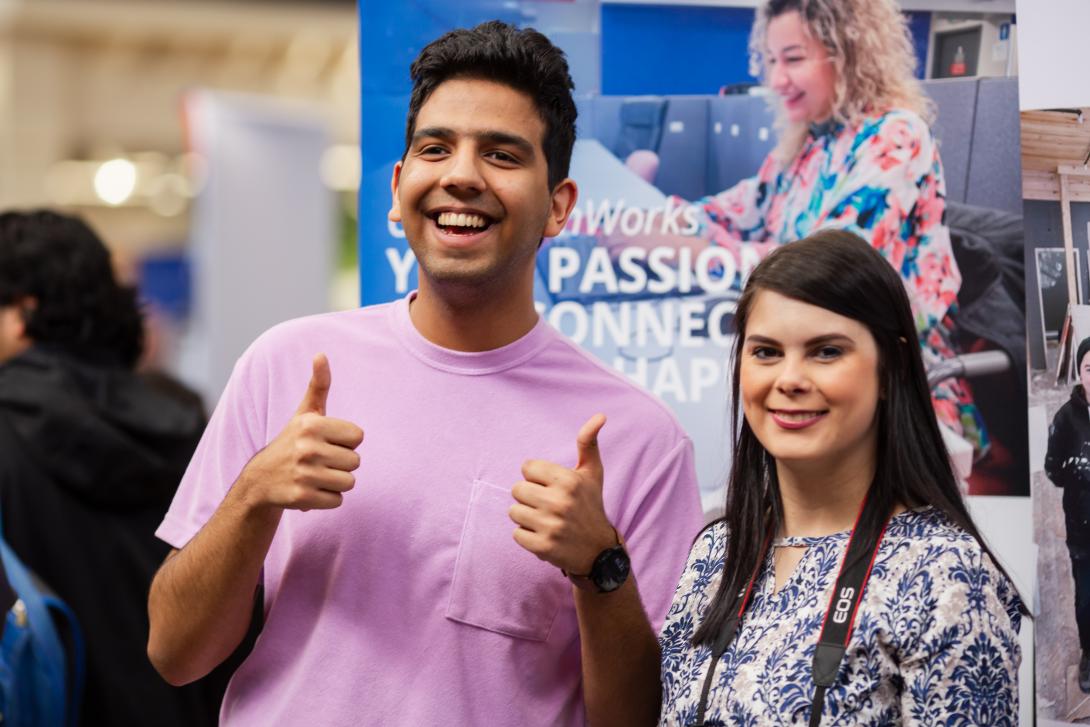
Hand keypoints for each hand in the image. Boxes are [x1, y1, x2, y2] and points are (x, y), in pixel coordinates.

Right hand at [237, 354, 363, 511]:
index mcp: (312, 424)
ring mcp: (304, 473)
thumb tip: (321, 354)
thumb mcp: (305, 413)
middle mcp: (307, 447)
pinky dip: (328, 499)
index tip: (327, 442)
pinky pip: (338, 501)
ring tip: (316, 476)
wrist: (261, 479)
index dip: (346, 442)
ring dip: (336, 482)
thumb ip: (318, 385)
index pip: (358, 437)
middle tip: (319, 461)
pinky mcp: (302, 497)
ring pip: (349, 482)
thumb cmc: (292, 441)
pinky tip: (311, 490)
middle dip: (341, 464)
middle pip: (356, 461)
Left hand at [509, 414, 616, 574]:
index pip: (527, 468)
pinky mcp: (542, 547)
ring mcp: (551, 526)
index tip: (552, 487)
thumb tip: (600, 415)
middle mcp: (560, 502)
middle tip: (547, 505)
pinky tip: (544, 535)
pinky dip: (527, 536)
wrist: (599, 551)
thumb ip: (588, 443)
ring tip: (546, 520)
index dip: (537, 477)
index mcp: (568, 480)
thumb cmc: (590, 505)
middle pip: (517, 489)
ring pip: (514, 512)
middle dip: (529, 497)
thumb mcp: (592, 473)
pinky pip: (516, 534)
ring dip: (526, 517)